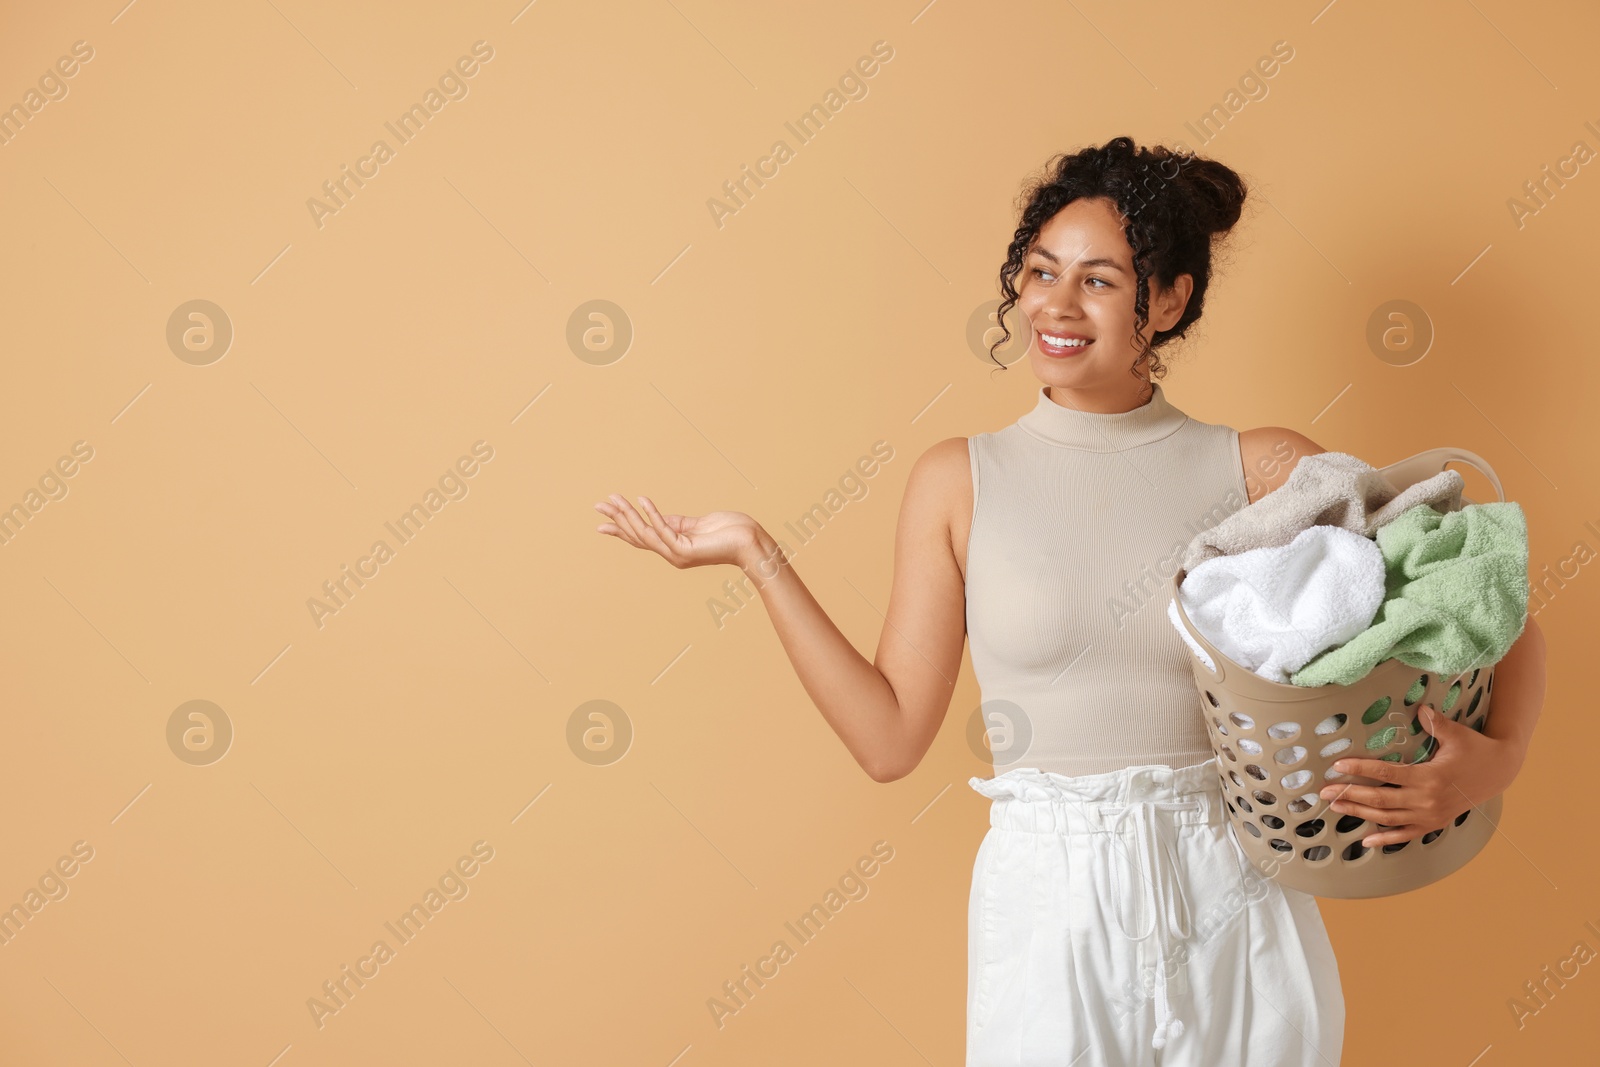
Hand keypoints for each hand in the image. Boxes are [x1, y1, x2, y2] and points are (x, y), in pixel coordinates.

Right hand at [594, 493, 764, 570]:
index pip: (640, 538)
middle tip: (598, 505)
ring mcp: (678, 554)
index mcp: (672, 548)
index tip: (601, 522)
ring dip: (629, 515)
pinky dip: (652, 514)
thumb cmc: (728, 531)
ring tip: (615, 499)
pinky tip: (642, 500)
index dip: (620, 528)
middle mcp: (672, 554)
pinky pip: (664, 530)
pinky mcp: (687, 550)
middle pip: (637, 536)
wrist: (750, 542)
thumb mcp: (694, 524)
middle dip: (618, 520)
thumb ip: (674, 522)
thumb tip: (652, 513)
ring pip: (646, 534)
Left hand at [1316, 703, 1521, 848]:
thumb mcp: (1456, 734)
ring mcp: (1429, 815)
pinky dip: (1386, 839)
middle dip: (1349, 795)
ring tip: (1335, 807)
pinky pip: (1406, 834)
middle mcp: (1426, 800)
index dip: (1360, 769)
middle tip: (1324, 791)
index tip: (1338, 765)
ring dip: (1359, 814)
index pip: (1385, 772)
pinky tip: (1366, 840)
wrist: (1500, 772)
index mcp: (1429, 777)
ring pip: (1387, 818)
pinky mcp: (1434, 823)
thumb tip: (1420, 708)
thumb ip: (1435, 723)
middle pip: (1380, 799)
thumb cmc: (1475, 750)